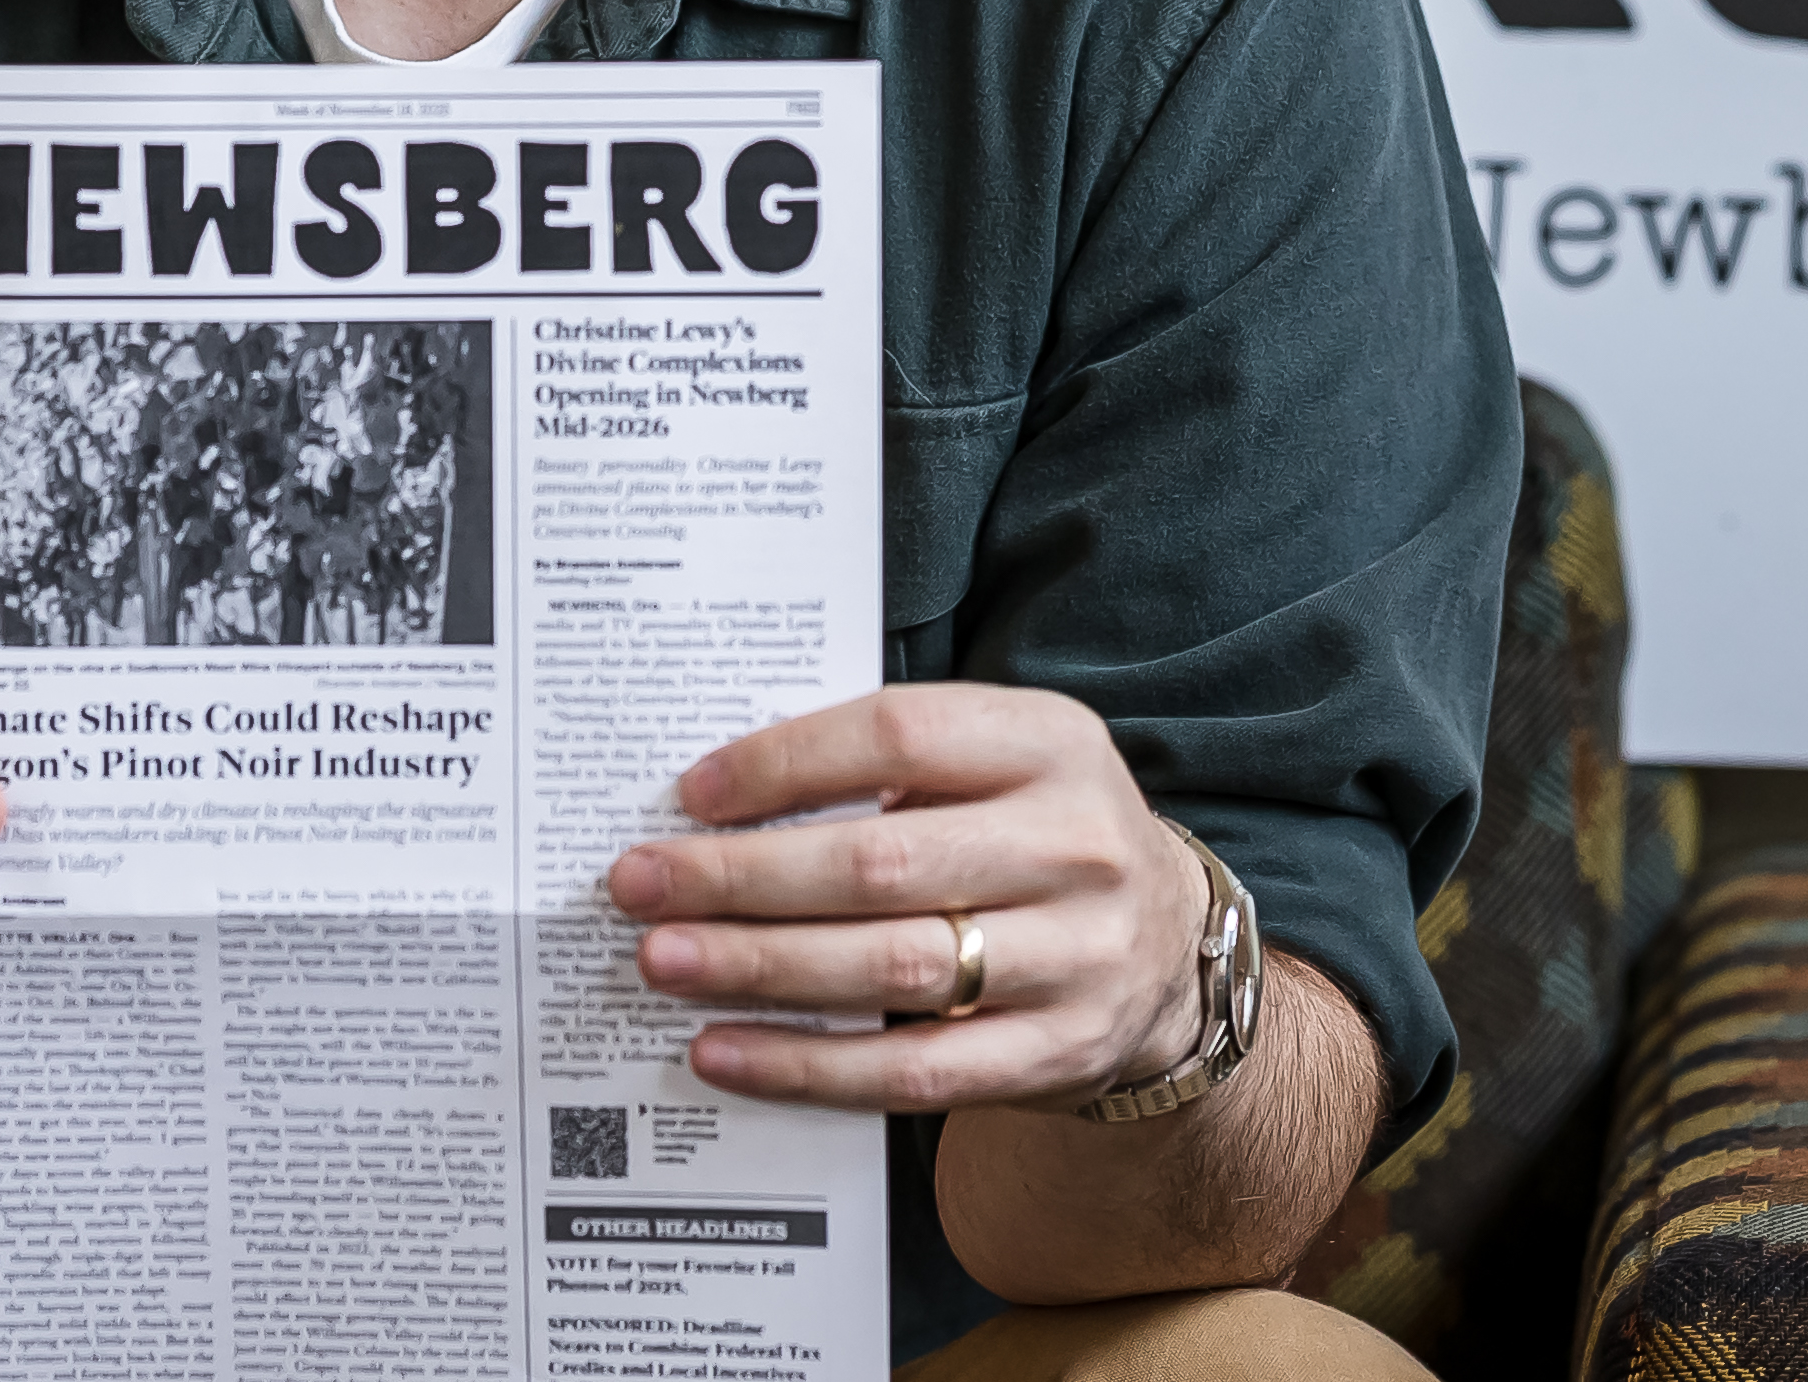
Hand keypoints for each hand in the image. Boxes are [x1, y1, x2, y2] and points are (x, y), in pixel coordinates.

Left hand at [599, 685, 1205, 1114]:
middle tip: (639, 884)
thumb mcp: (1001, 763)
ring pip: (890, 968)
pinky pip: (911, 1071)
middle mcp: (1075, 845)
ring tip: (662, 961)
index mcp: (1050, 742)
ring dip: (759, 968)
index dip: (784, 763)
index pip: (898, 737)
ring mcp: (1077, 958)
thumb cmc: (1037, 836)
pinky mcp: (1057, 1055)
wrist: (1168, 950)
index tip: (691, 793)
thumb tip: (716, 799)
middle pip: (879, 863)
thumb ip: (890, 765)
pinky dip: (806, 1065)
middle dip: (740, 878)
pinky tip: (724, 1051)